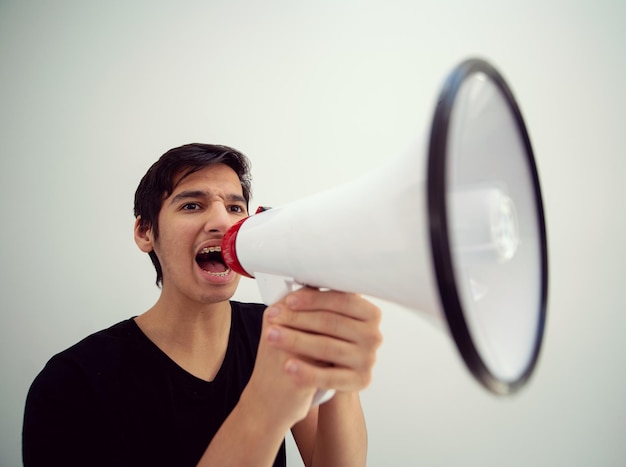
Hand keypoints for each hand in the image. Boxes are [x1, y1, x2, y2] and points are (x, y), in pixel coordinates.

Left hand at [266, 288, 382, 394]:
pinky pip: (329, 376)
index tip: (288, 300)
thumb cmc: (325, 338)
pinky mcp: (360, 381)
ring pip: (327, 347)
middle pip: (331, 323)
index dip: (313, 299)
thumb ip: (320, 300)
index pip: (341, 300)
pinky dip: (307, 371)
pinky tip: (288, 366)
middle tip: (272, 316)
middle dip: (298, 319)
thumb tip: (302, 280)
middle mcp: (373, 335)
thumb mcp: (326, 317)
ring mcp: (368, 359)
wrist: (329, 374)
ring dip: (295, 341)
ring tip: (271, 336)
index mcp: (369, 313)